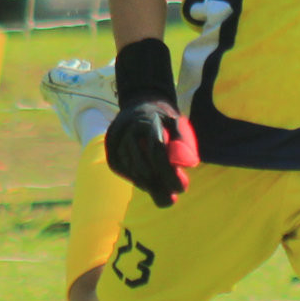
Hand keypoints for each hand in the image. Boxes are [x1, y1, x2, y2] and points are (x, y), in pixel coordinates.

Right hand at [103, 36, 199, 208]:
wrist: (139, 102)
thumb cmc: (163, 117)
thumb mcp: (177, 123)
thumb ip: (183, 141)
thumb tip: (190, 164)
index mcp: (148, 122)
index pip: (157, 152)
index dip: (169, 173)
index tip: (181, 188)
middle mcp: (128, 130)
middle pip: (143, 166)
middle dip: (160, 185)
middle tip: (173, 198)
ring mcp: (116, 139)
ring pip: (131, 170)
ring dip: (149, 185)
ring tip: (164, 193)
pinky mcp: (109, 148)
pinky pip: (122, 169)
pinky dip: (136, 179)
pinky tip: (148, 182)